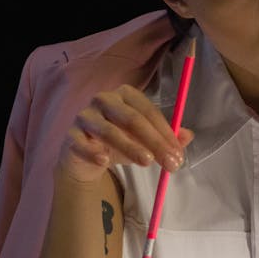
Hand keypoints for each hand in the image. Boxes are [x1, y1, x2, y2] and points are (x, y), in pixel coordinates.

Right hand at [58, 84, 194, 183]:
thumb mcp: (144, 141)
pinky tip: (105, 161)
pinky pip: (82, 143)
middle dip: (154, 142)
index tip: (178, 154)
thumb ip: (165, 137)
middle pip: (132, 119)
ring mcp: (85, 116)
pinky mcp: (71, 134)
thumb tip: (188, 136)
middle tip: (170, 163)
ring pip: (109, 131)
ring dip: (130, 147)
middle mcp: (104, 100)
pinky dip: (93, 152)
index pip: (148, 111)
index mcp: (125, 95)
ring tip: (147, 162)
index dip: (165, 133)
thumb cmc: (118, 142)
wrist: (84, 156)